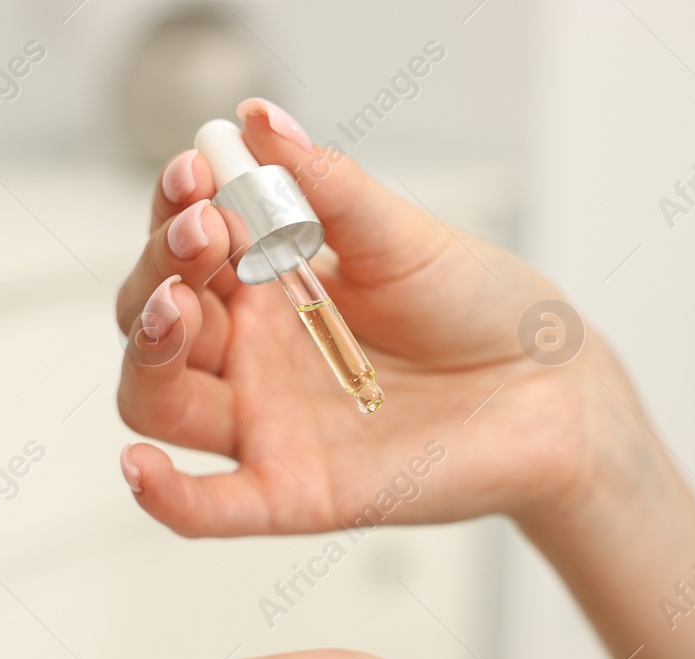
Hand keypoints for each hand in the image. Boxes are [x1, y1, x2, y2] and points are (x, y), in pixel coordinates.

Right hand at [114, 97, 638, 536]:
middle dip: (160, 270)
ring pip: (159, 402)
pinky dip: (166, 495)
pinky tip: (141, 468)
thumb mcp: (402, 235)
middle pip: (153, 321)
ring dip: (149, 354)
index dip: (175, 209)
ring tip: (180, 306)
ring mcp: (265, 424)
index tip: (198, 174)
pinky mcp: (294, 492)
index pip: (181, 246)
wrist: (553, 387)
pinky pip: (212, 506)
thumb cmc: (479, 308)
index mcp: (265, 284)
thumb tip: (258, 117)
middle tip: (208, 232)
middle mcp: (250, 355)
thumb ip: (327, 186)